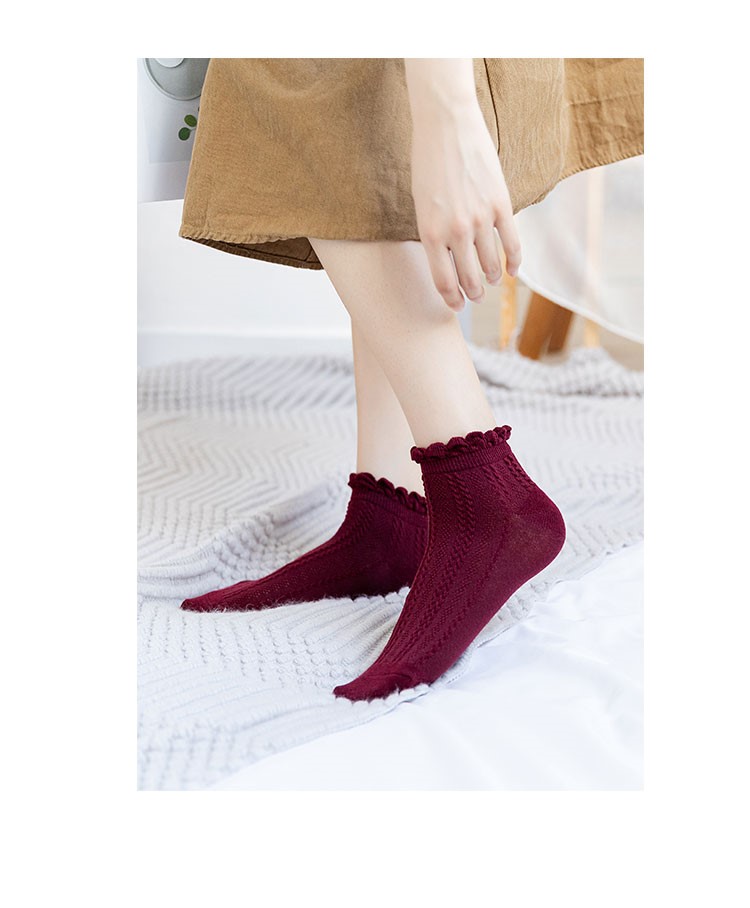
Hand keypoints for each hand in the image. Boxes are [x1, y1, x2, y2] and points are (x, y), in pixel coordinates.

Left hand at [405, 60, 521, 310]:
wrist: (446, 124)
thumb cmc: (427, 163)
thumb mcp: (420, 204)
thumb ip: (434, 234)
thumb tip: (447, 260)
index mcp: (429, 234)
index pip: (443, 281)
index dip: (451, 299)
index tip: (457, 306)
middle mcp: (455, 232)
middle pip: (468, 278)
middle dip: (472, 293)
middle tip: (475, 298)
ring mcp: (480, 219)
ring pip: (490, 264)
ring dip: (491, 278)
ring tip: (491, 282)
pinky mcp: (500, 205)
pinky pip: (512, 243)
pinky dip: (513, 262)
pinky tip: (512, 270)